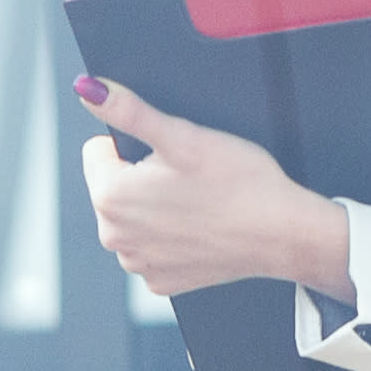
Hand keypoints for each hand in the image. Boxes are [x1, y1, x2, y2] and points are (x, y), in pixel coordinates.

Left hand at [73, 75, 353, 301]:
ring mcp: (138, 263)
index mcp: (110, 197)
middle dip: (142, 177)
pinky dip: (172, 237)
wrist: (283, 233)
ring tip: (197, 201)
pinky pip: (154, 248)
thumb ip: (129, 111)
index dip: (134, 145)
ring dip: (156, 207)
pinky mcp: (161, 281)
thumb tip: (87, 89)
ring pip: (134, 218)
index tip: (169, 155)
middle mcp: (114, 237)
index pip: (98, 152)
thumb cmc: (239, 181)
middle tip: (187, 177)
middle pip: (114, 187)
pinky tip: (201, 228)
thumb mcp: (182, 135)